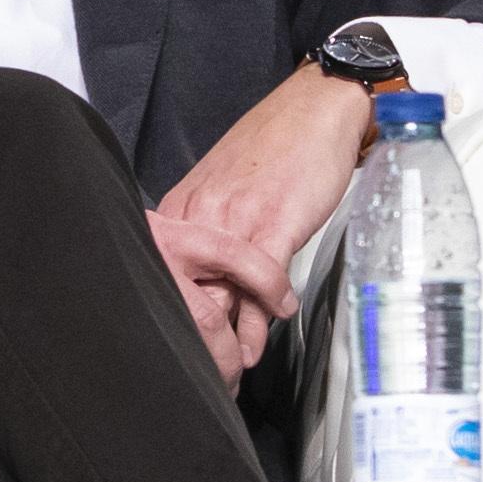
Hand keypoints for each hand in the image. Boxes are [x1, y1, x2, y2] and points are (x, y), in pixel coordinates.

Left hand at [150, 64, 373, 388]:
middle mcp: (201, 218)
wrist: (316, 109)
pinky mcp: (272, 226)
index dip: (174, 317)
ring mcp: (235, 223)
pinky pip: (257, 285)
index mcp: (183, 211)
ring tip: (233, 368)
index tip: (180, 346)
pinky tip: (266, 329)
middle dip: (196, 337)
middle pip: (187, 293)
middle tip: (205, 372)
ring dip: (229, 340)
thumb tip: (209, 280)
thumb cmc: (276, 148)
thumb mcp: (227, 191)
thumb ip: (212, 234)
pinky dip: (262, 316)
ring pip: (220, 296)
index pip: (166, 276)